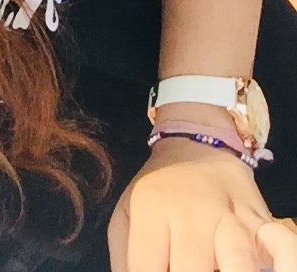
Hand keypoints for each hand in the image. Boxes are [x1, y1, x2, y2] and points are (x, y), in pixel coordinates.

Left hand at [107, 137, 296, 271]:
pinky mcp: (263, 222)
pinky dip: (285, 264)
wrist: (196, 145)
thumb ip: (125, 257)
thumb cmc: (159, 190)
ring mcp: (232, 217)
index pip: (147, 267)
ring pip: (238, 261)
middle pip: (192, 270)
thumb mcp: (127, 213)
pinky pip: (284, 244)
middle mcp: (193, 213)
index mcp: (152, 209)